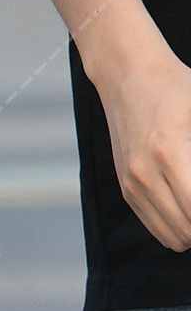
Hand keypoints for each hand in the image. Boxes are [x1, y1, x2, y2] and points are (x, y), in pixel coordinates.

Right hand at [98, 42, 190, 253]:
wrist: (127, 75)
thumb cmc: (175, 87)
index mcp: (169, 152)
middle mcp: (145, 174)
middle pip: (186, 229)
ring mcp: (131, 183)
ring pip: (171, 236)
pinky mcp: (125, 187)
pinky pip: (155, 226)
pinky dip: (176, 227)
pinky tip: (188, 208)